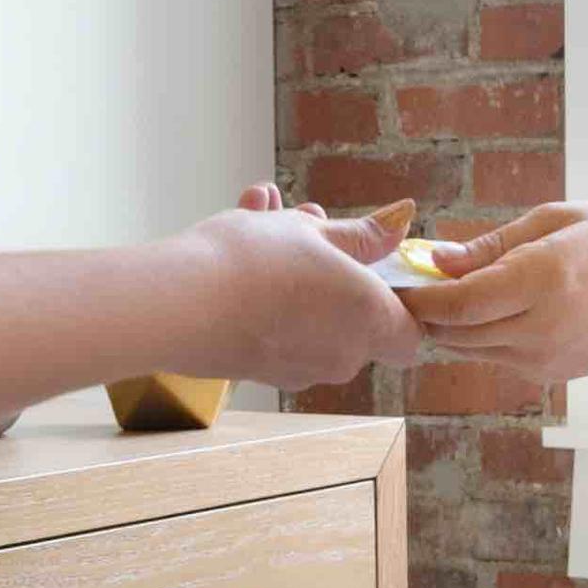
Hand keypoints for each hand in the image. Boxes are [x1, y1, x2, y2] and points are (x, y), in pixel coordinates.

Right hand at [184, 186, 418, 387]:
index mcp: (371, 322)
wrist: (177, 306)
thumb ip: (362, 234)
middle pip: (356, 316)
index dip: (400, 301)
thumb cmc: (254, 264)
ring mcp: (300, 369)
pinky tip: (240, 238)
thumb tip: (400, 222)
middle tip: (307, 223)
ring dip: (296, 270)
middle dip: (335, 268)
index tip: (374, 265)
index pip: (411, 333)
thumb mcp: (313, 233)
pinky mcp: (260, 372)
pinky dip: (267, 292)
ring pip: (312, 314)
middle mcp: (342, 356)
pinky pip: (278, 325)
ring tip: (262, 215)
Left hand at [398, 201, 587, 383]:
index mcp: (544, 278)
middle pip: (453, 331)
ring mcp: (544, 357)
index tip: (394, 276)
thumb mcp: (560, 221)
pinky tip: (484, 307)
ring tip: (439, 291)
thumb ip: (494, 244)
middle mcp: (541, 325)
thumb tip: (437, 260)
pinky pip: (493, 355)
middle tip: (403, 284)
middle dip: (423, 311)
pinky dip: (477, 334)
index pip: (457, 301)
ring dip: (446, 324)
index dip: (418, 294)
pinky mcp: (547, 374)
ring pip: (467, 348)